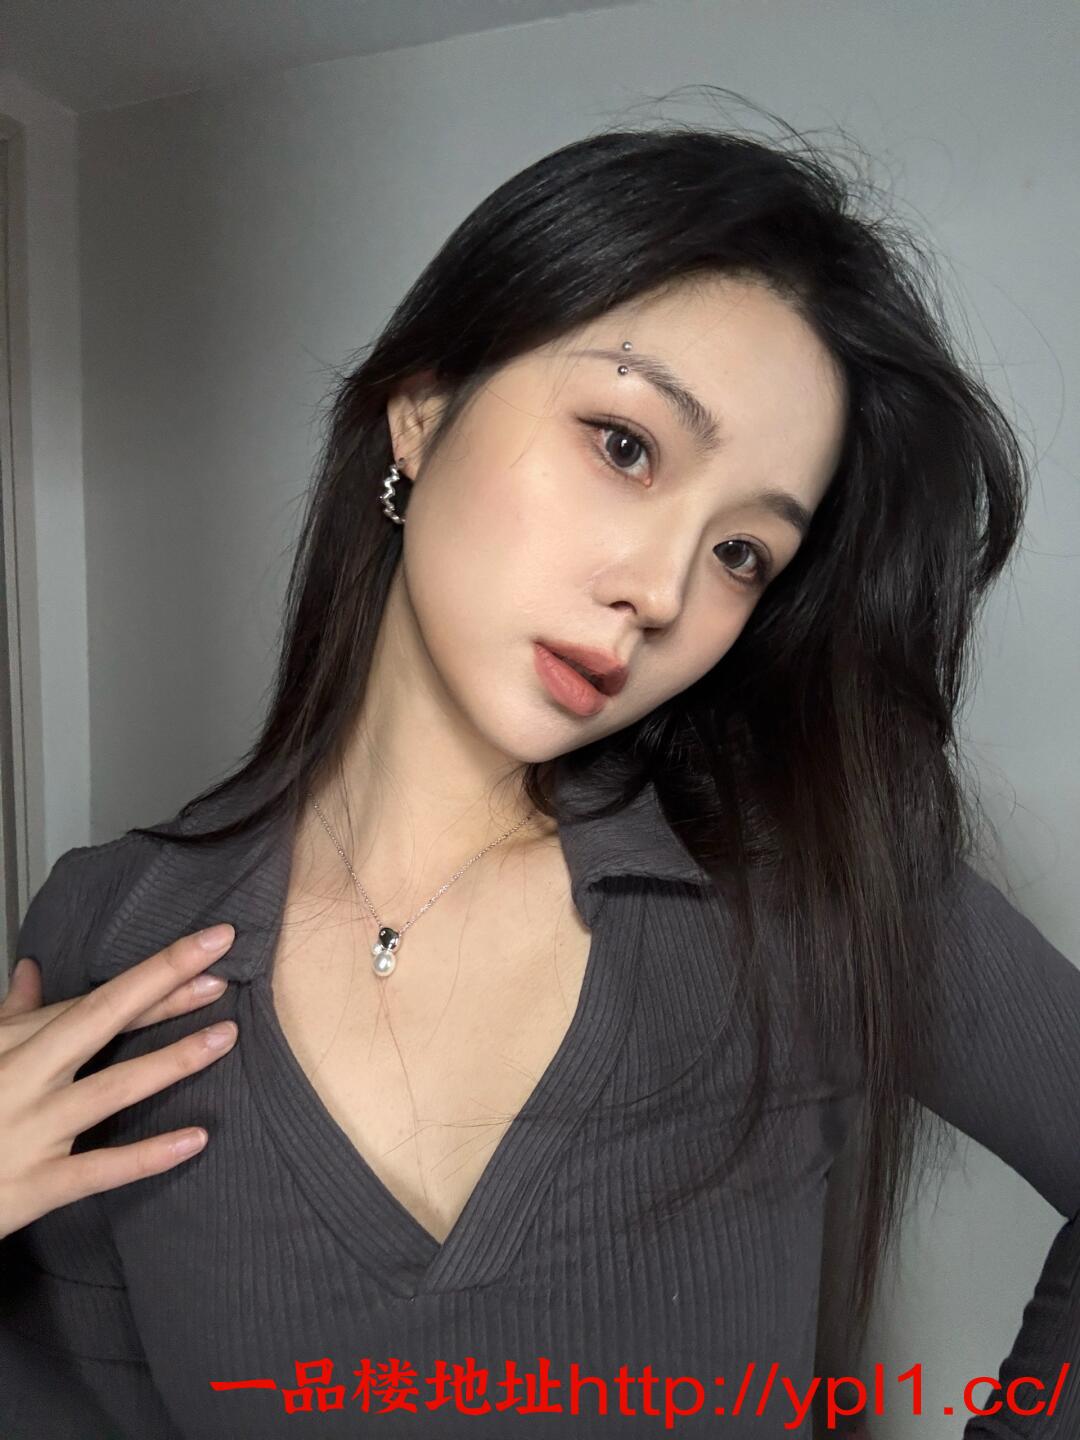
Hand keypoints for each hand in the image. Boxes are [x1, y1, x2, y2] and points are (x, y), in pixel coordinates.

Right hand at [0, 924, 238, 1239]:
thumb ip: (10, 1015)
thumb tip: (30, 968)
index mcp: (16, 1043)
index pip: (95, 1000)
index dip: (154, 973)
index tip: (208, 945)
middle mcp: (25, 1077)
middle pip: (100, 1021)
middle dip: (161, 988)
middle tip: (221, 966)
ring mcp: (31, 1130)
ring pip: (108, 1089)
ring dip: (168, 1062)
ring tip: (224, 1037)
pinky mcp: (33, 1185)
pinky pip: (97, 1169)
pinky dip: (147, 1156)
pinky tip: (195, 1138)